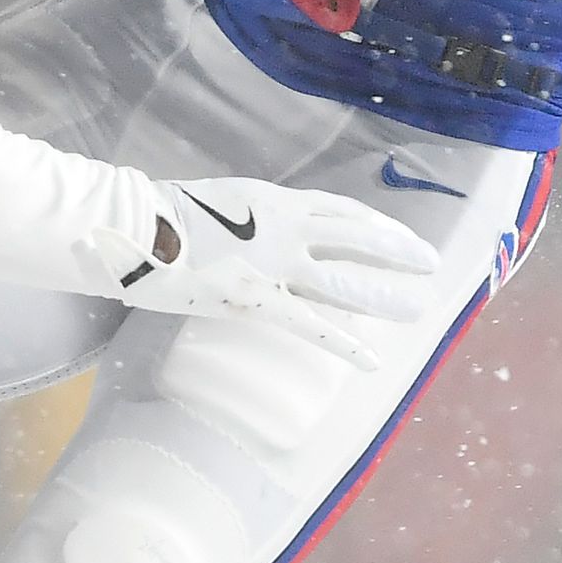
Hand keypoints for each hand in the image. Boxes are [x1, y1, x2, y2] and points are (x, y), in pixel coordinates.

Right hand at [88, 177, 439, 368]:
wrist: (131, 226)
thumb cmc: (158, 216)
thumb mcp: (213, 205)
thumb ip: (245, 221)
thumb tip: (254, 235)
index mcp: (273, 201)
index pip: (338, 210)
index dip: (373, 223)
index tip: (398, 234)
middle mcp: (284, 227)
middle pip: (354, 238)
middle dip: (395, 252)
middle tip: (429, 264)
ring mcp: (274, 263)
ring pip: (343, 279)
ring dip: (383, 293)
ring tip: (419, 306)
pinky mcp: (256, 299)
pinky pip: (310, 325)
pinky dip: (344, 344)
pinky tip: (372, 361)